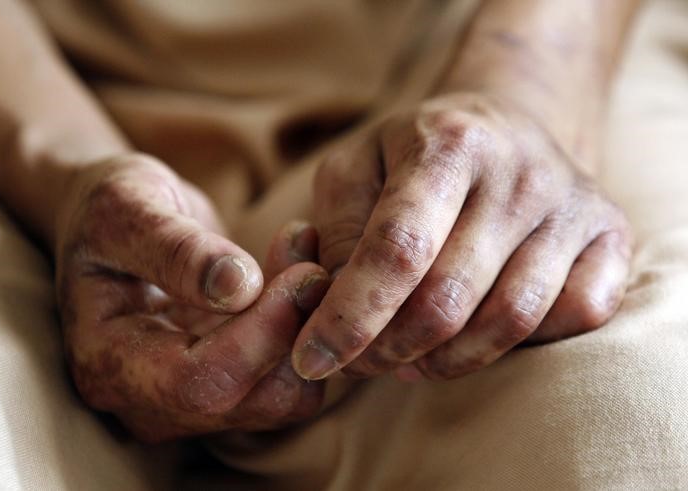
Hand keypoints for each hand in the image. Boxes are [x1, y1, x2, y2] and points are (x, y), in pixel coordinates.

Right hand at [54, 154, 328, 441]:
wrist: (117, 224)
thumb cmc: (112, 210)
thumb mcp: (128, 208)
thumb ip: (178, 249)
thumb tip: (239, 287)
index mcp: (108, 364)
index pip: (198, 383)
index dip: (261, 337)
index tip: (302, 276)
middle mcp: (147, 402)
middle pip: (249, 401)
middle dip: (294, 333)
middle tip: (314, 263)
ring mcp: (190, 401)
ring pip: (282, 398)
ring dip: (308, 329)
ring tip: (302, 254)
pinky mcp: (229, 385)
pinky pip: (288, 375)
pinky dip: (307, 328)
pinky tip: (298, 270)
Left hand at [291, 92, 632, 380]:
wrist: (506, 122)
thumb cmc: (414, 155)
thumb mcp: (354, 170)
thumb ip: (332, 234)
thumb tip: (326, 307)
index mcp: (447, 144)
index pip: (396, 250)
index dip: (349, 318)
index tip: (311, 359)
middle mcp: (519, 170)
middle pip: (448, 298)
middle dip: (388, 349)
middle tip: (359, 361)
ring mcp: (573, 204)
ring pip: (510, 320)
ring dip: (445, 360)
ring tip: (407, 359)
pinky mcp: (611, 234)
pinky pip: (575, 317)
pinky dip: (519, 345)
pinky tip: (475, 336)